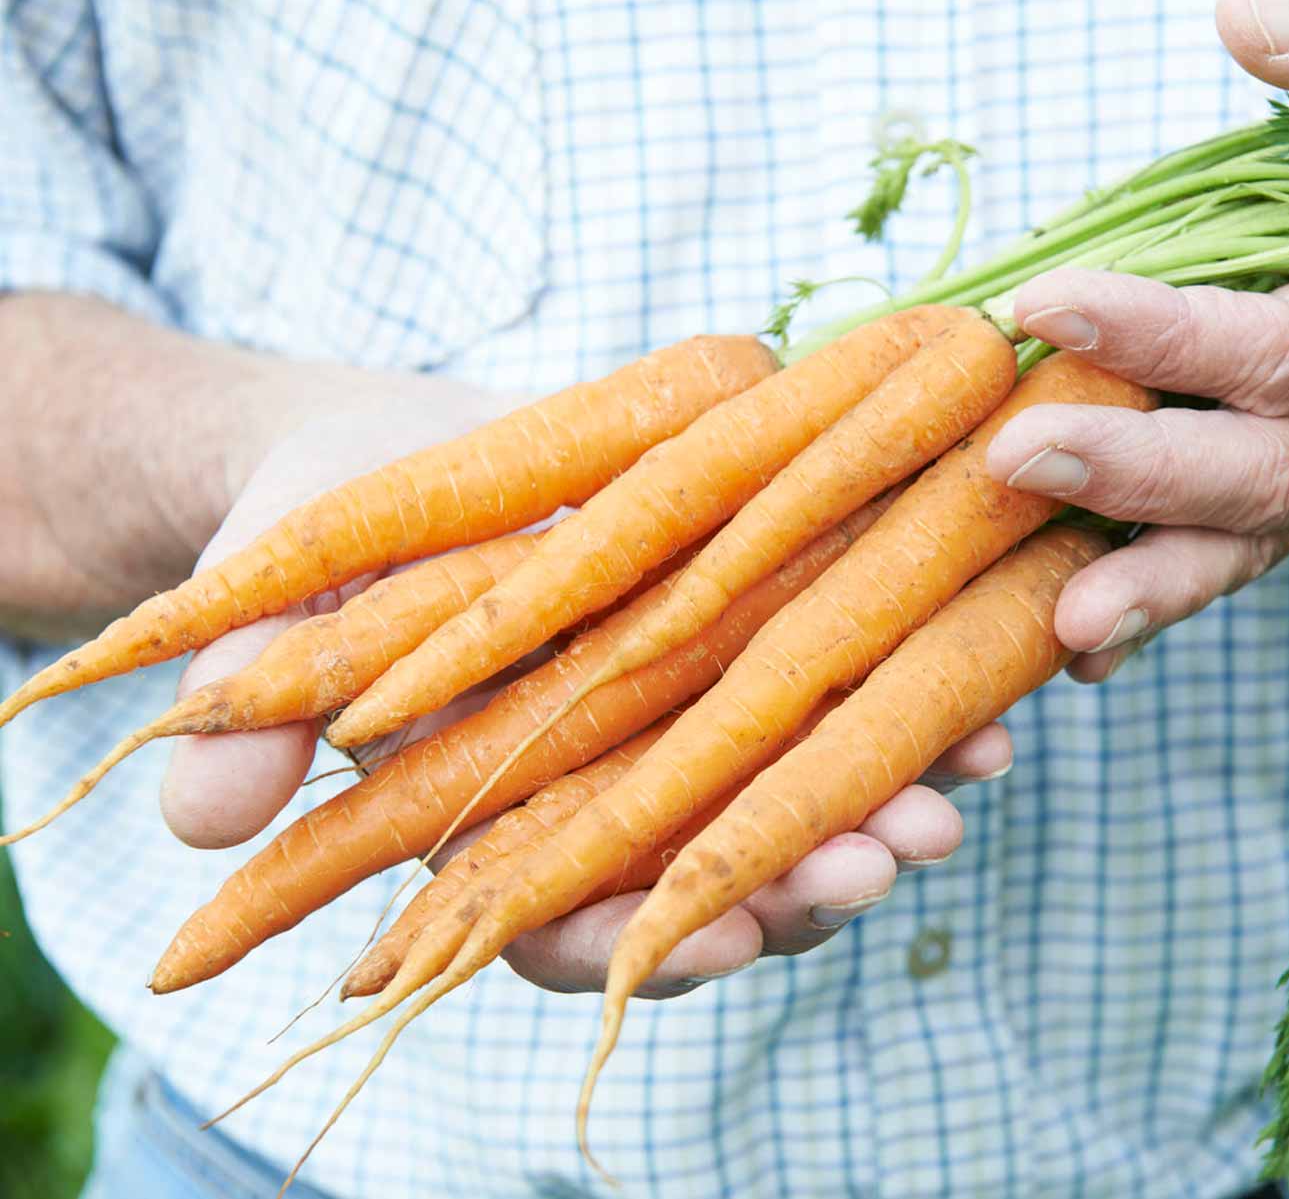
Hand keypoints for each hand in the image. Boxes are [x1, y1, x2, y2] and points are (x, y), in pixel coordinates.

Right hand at [157, 371, 1010, 996]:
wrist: (394, 448)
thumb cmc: (314, 532)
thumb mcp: (267, 607)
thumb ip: (241, 714)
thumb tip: (200, 814)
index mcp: (498, 820)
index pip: (573, 924)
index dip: (646, 942)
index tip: (722, 933)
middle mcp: (613, 788)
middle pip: (718, 875)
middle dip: (803, 881)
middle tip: (883, 856)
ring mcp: (688, 721)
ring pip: (793, 798)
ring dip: (883, 802)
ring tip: (958, 786)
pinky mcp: (749, 636)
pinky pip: (835, 691)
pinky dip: (908, 703)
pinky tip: (987, 698)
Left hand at [975, 0, 1288, 681]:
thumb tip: (1246, 17)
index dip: (1174, 332)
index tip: (1047, 302)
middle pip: (1273, 468)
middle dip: (1144, 471)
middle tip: (1013, 458)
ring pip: (1257, 543)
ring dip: (1156, 583)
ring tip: (1059, 625)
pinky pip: (1237, 562)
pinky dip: (1162, 604)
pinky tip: (1076, 646)